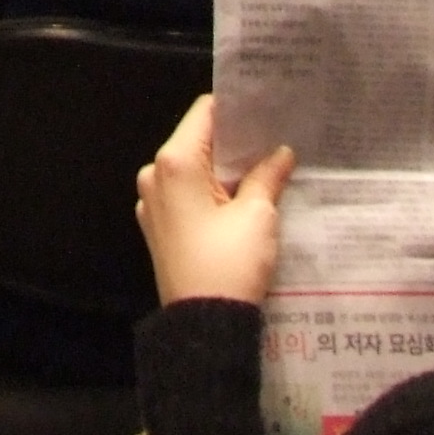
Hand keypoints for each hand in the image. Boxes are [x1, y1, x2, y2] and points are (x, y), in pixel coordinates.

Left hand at [135, 95, 295, 307]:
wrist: (202, 325)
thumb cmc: (229, 263)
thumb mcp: (257, 215)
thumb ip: (267, 176)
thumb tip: (280, 153)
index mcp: (175, 163)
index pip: (205, 113)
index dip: (236, 109)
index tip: (266, 109)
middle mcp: (155, 176)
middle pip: (197, 141)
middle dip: (235, 143)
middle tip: (274, 140)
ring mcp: (153, 203)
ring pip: (193, 170)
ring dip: (225, 170)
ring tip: (265, 169)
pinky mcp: (159, 227)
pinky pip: (186, 195)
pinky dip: (211, 193)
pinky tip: (242, 201)